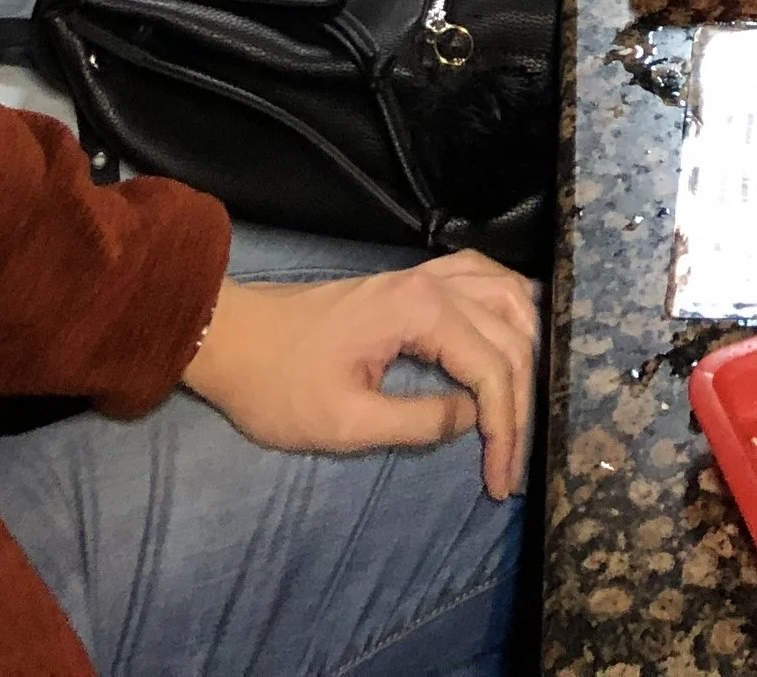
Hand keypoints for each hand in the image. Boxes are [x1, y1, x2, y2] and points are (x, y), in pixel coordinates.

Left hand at [182, 252, 539, 497]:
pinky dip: (508, 307)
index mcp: (420, 312)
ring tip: (524, 404)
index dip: (505, 428)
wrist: (232, 338)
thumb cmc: (280, 384)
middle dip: (520, 401)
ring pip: (506, 294)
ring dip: (524, 348)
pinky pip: (483, 278)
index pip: (490, 369)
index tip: (499, 482)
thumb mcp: (344, 424)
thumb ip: (417, 422)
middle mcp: (433, 282)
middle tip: (511, 461)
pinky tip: (510, 335)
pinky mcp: (413, 280)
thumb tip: (472, 420)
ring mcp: (424, 274)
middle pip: (508, 334)